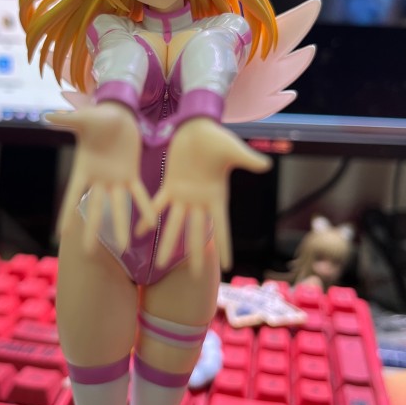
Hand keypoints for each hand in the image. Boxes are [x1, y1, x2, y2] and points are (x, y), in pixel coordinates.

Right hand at [46, 103, 155, 251]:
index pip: (73, 196)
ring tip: (123, 247)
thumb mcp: (84, 119)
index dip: (67, 213)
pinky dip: (144, 207)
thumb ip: (68, 121)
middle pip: (94, 209)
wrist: (119, 113)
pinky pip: (138, 194)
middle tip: (88, 253)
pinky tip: (151, 223)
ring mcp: (115, 179)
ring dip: (119, 226)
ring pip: (117, 207)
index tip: (61, 234)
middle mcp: (99, 180)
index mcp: (83, 170)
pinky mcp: (131, 174)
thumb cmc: (98, 116)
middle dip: (92, 230)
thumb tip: (47, 116)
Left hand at [137, 118, 271, 274]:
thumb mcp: (233, 149)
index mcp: (217, 197)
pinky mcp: (170, 186)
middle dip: (195, 254)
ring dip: (168, 243)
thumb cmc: (217, 138)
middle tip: (193, 277)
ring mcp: (184, 195)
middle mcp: (200, 201)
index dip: (223, 246)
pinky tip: (139, 232)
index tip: (226, 266)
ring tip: (159, 264)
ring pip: (175, 225)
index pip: (221, 227)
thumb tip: (266, 166)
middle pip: (197, 233)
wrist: (197, 126)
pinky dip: (148, 218)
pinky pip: (157, 205)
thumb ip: (247, 160)